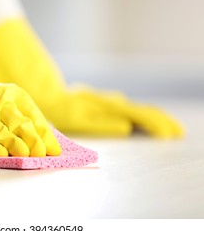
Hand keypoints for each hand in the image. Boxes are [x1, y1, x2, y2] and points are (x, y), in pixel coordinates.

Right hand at [0, 80, 61, 156]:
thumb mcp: (3, 99)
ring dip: (17, 144)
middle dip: (34, 140)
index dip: (45, 135)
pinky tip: (3, 155)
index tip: (54, 150)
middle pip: (21, 123)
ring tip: (29, 155)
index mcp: (13, 94)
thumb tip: (43, 140)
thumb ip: (21, 116)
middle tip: (42, 154)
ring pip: (3, 132)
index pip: (34, 116)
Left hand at [45, 85, 183, 137]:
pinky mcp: (107, 105)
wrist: (53, 96)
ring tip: (171, 129)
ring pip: (137, 110)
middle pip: (142, 111)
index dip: (154, 124)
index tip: (168, 135)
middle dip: (160, 121)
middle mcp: (112, 102)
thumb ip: (101, 124)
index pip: (137, 115)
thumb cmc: (63, 111)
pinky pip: (130, 111)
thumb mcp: (77, 119)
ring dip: (155, 119)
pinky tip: (149, 121)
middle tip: (178, 132)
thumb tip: (127, 127)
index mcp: (107, 106)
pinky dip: (143, 117)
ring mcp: (110, 102)